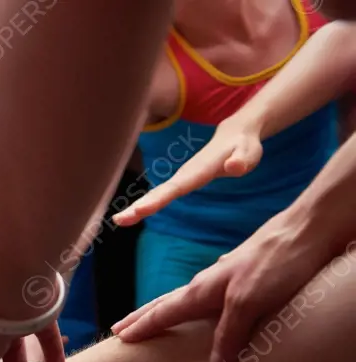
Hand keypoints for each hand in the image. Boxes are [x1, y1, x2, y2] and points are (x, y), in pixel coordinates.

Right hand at [112, 205, 337, 361]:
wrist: (311, 228)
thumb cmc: (278, 262)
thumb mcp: (249, 303)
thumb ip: (230, 333)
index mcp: (202, 290)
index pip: (163, 312)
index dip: (142, 327)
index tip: (120, 338)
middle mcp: (209, 282)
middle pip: (166, 302)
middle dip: (142, 317)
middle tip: (120, 329)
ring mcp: (227, 276)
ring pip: (187, 297)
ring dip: (167, 309)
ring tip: (155, 318)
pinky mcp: (246, 274)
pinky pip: (211, 295)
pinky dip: (197, 303)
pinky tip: (207, 303)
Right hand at [113, 116, 263, 226]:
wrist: (236, 133)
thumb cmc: (244, 145)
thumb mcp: (249, 151)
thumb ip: (242, 160)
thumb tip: (234, 167)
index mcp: (197, 170)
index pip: (175, 187)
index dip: (157, 200)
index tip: (140, 210)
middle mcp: (184, 174)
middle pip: (159, 192)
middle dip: (140, 206)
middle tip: (120, 220)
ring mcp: (180, 178)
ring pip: (156, 194)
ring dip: (137, 207)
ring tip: (119, 220)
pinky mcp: (180, 183)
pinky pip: (160, 195)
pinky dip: (144, 205)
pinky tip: (131, 215)